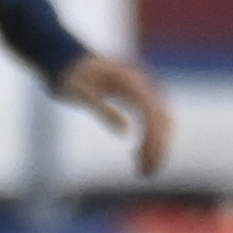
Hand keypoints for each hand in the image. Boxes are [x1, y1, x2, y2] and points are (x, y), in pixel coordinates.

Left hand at [56, 52, 175, 177]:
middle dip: (158, 147)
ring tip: (144, 170)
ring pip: (163, 120)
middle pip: (162, 118)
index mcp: (130, 80)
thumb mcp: (78, 92)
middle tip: (146, 173)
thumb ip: (101, 108)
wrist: (69, 60)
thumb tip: (125, 130)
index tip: (144, 161)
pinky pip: (155, 119)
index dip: (152, 138)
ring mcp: (144, 88)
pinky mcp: (140, 96)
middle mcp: (142, 83)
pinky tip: (141, 155)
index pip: (151, 112)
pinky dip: (152, 138)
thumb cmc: (71, 76)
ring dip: (157, 145)